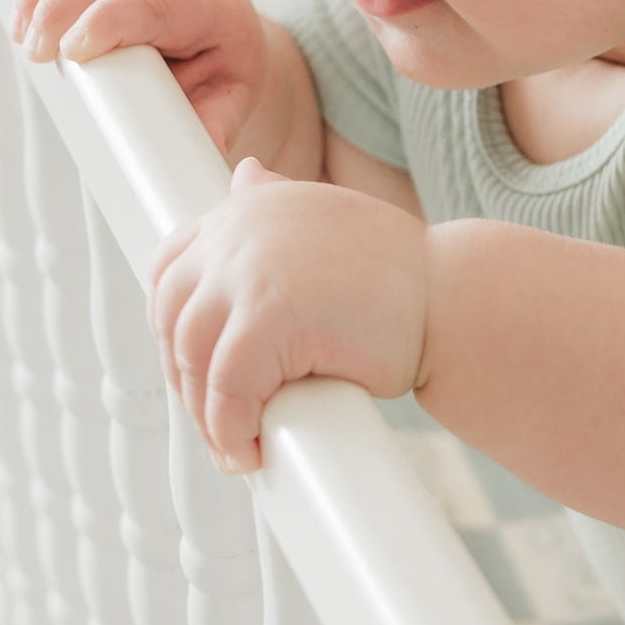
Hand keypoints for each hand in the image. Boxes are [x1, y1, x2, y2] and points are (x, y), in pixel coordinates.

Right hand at [10, 0, 265, 148]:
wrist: (238, 37)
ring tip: (24, 26)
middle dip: (63, 6)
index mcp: (217, 9)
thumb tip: (189, 159)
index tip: (70, 52)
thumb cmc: (223, 73)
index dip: (107, 21)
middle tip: (35, 49)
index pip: (158, 4)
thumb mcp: (224, 106)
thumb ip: (205, 129)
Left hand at [151, 157, 432, 471]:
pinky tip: (249, 451)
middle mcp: (239, 228)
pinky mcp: (266, 316)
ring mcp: (248, 269)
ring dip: (207, 416)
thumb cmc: (400, 273)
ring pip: (194, 359)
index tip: (195, 372)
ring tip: (234, 447)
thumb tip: (244, 174)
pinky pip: (227, 388)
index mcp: (248, 204)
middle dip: (187, 380)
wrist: (453, 298)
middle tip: (217, 424)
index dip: (172, 329)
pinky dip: (230, 429)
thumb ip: (277, 205)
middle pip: (173, 318)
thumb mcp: (327, 219)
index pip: (172, 269)